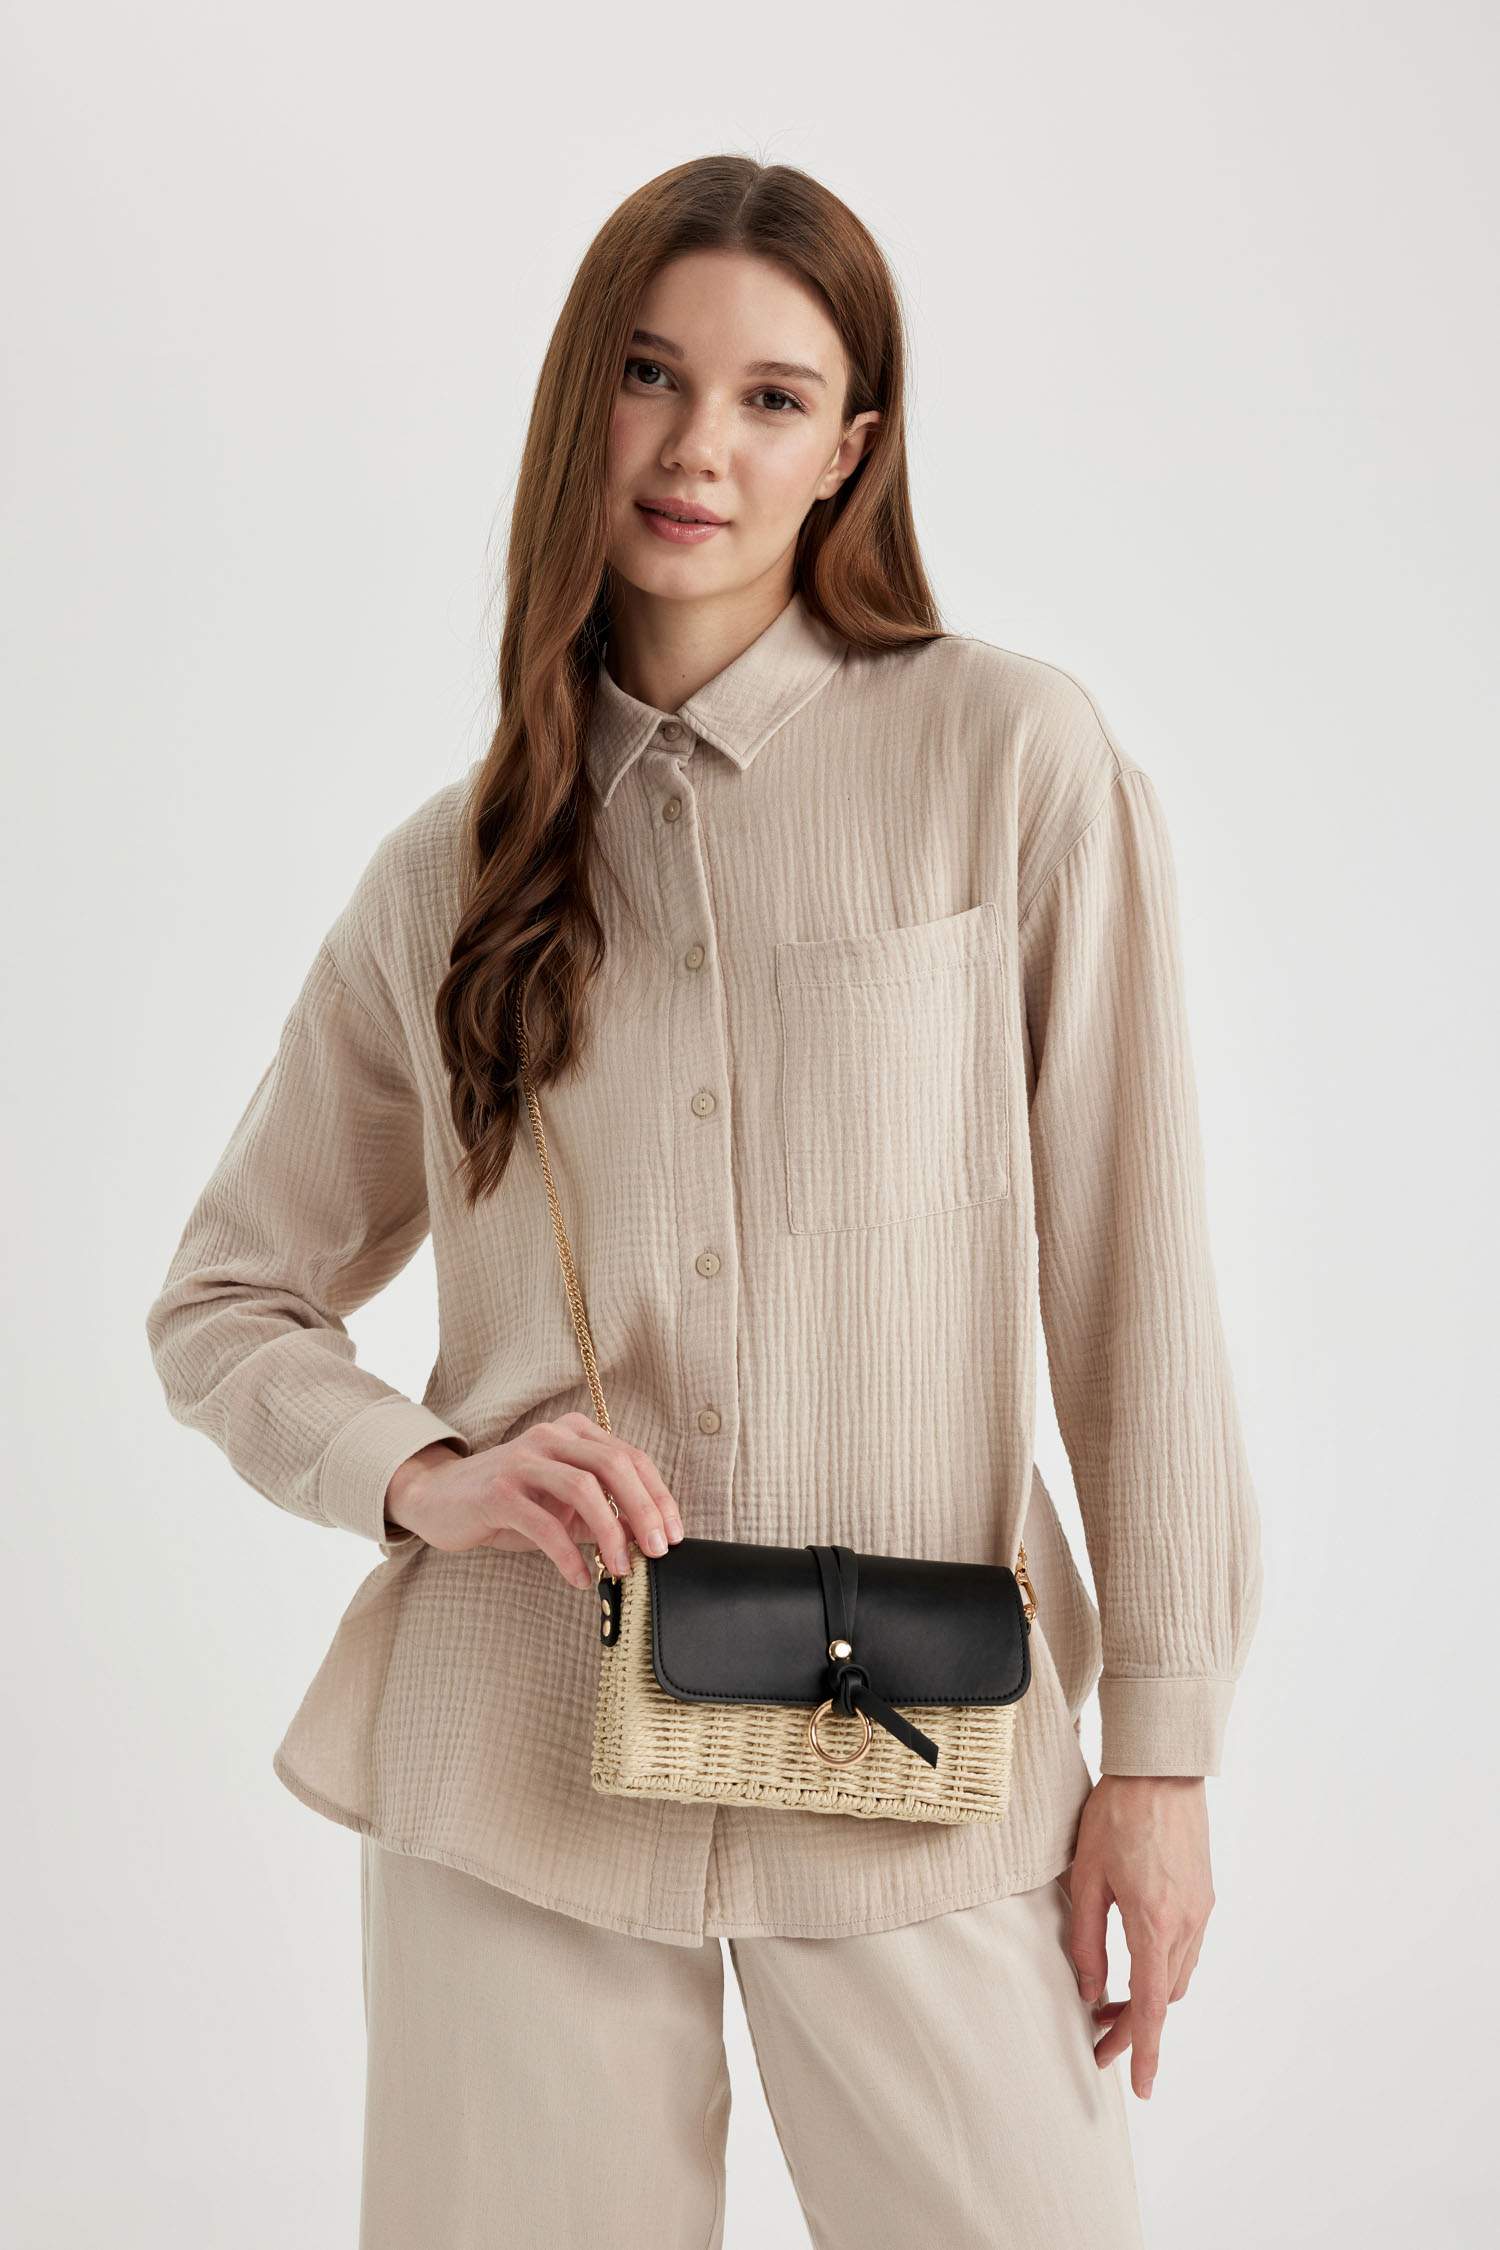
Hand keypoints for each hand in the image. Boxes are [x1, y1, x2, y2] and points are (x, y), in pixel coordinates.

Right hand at [383, 1412, 685, 1588]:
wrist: (438, 1499)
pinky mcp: (498, 1490)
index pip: (631, 1457)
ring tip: (620, 1569)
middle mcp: (552, 1437)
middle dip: (644, 1510)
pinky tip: (578, 1578)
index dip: (658, 1496)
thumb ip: (600, 1515)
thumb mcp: (561, 1505)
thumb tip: (646, 1541)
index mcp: (574, 1433)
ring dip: (610, 1533)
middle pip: (614, 1465)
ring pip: (584, 1488)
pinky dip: (568, 1554)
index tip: (674, 1535)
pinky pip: (544, 1523)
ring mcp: (523, 1460)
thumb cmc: (508, 1504)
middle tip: (657, 1552)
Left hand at [1059, 1774, 1213, 2101]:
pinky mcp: (1203, 1895)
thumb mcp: (1086, 1876)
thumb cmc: (1117, 1813)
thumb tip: (1090, 1991)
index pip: (1153, 2006)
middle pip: (1167, 1998)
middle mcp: (1187, 1923)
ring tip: (1108, 1999)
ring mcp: (1201, 1909)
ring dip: (1150, 1997)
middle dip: (1136, 2026)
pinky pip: (1187, 1949)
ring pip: (1179, 1976)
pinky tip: (1134, 1959)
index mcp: (1154, 1922)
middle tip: (1096, 2034)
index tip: (1140, 2087)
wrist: (1160, 1768)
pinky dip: (1163, 1969)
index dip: (1144, 2050)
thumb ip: (1086, 1939)